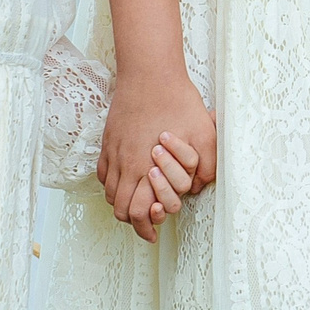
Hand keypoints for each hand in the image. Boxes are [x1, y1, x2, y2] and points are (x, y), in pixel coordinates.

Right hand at [101, 70, 215, 241]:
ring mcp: (114, 152)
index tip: (153, 235)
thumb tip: (198, 188)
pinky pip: (103, 173)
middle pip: (120, 209)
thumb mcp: (204, 134)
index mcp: (147, 168)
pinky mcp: (108, 140)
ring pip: (110, 193)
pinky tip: (124, 181)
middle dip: (133, 222)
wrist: (150, 74)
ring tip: (137, 205)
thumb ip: (206, 166)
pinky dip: (112, 184)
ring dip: (122, 204)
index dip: (146, 228)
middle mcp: (126, 165)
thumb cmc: (179, 102)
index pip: (138, 212)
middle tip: (146, 225)